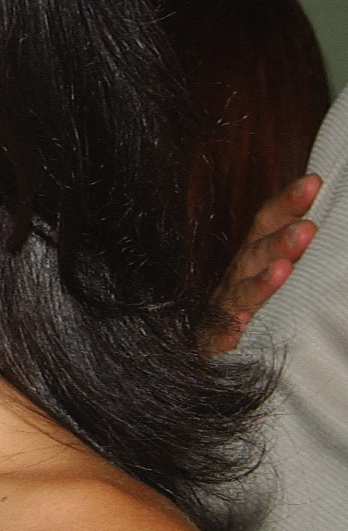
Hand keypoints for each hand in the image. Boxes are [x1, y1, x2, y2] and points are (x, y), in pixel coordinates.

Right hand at [210, 172, 320, 351]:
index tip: (313, 182)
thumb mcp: (276, 271)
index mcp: (254, 256)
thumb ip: (296, 252)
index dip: (288, 202)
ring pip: (239, 294)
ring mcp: (223, 308)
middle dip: (279, 242)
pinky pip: (216, 337)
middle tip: (307, 229)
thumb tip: (321, 223)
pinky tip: (236, 330)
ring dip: (259, 283)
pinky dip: (225, 332)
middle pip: (255, 254)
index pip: (269, 223)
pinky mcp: (211, 341)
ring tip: (281, 272)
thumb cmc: (256, 306)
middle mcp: (236, 277)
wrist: (210, 348)